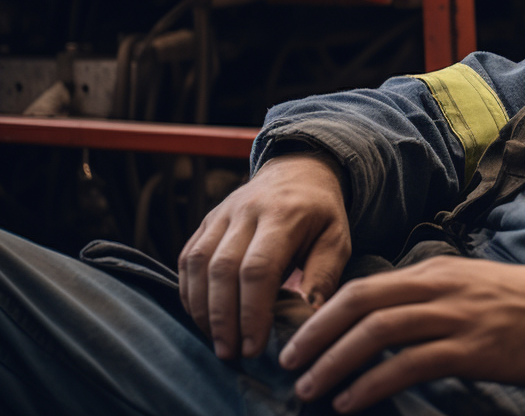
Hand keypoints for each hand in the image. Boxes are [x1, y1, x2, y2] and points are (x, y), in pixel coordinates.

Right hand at [178, 152, 351, 360]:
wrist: (297, 171)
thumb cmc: (320, 213)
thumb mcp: (337, 239)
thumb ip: (324, 275)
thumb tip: (310, 317)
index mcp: (284, 215)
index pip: (259, 268)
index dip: (252, 311)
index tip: (254, 347)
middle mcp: (246, 211)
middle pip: (222, 269)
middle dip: (222, 317)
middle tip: (230, 353)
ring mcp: (221, 214)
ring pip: (198, 263)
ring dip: (202, 308)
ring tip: (216, 342)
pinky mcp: (206, 221)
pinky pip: (187, 258)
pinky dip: (189, 291)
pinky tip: (201, 317)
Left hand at [277, 257, 524, 412]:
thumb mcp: (481, 291)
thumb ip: (440, 302)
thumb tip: (399, 331)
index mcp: (440, 271)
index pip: (366, 286)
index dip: (324, 314)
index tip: (298, 340)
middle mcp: (443, 286)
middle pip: (360, 302)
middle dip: (315, 334)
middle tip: (287, 363)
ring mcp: (459, 316)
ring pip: (377, 331)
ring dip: (334, 362)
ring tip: (310, 389)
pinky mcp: (476, 348)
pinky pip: (409, 364)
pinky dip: (371, 384)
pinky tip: (352, 402)